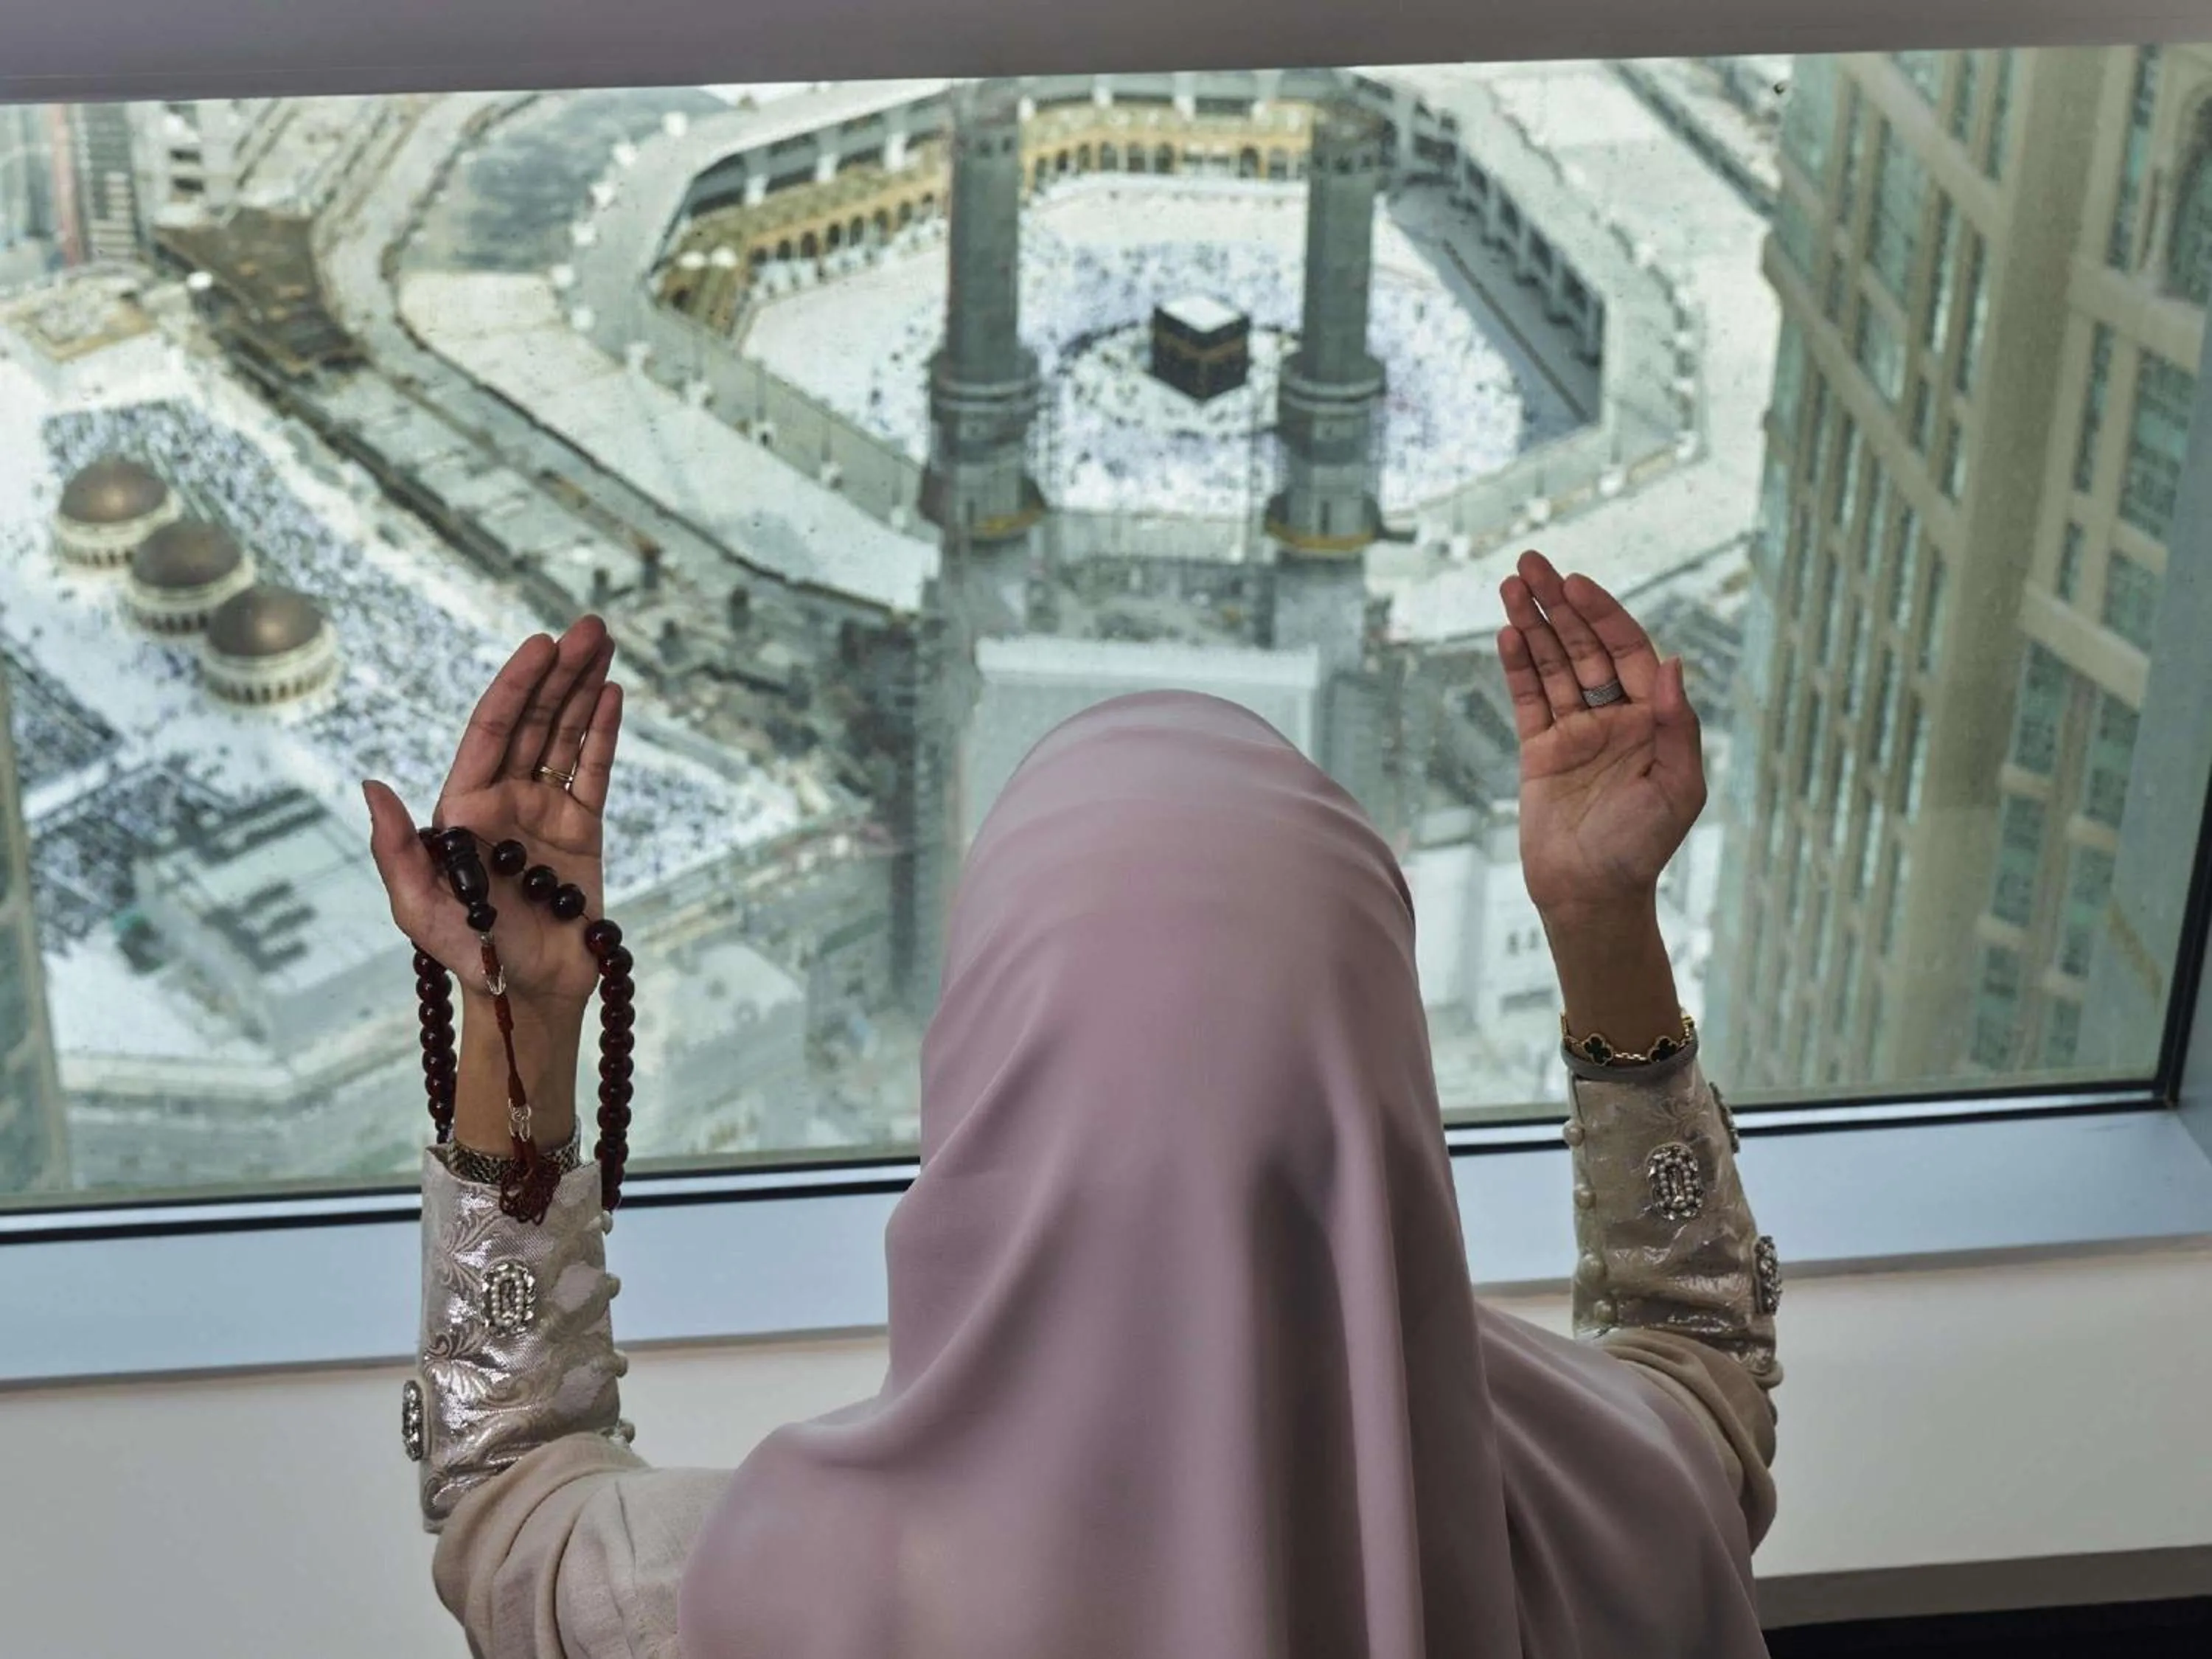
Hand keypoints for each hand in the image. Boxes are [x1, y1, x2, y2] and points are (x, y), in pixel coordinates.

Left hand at [364, 616, 623, 1019]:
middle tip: (589, 628)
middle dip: (560, 672)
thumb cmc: (467, 957)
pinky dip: (604, 733)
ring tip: (604, 644)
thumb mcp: (418, 909)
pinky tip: (612, 695)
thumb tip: (372, 787)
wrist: (527, 993)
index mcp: (463, 807)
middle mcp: (504, 799)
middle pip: (535, 721)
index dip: (516, 686)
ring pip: (566, 736)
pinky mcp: (583, 830)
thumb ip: (398, 849)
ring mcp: (545, 812)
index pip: (492, 730)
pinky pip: (594, 772)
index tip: (540, 645)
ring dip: (585, 688)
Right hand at [1495, 551, 1704, 925]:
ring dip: (1532, 625)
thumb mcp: (1677, 788)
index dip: (1603, 615)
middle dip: (1559, 604)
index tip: (1576, 584)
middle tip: (1531, 563)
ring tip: (1510, 587)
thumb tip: (1674, 663)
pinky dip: (1517, 667)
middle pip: (1584, 647)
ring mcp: (1575, 732)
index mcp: (1654, 719)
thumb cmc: (1643, 847)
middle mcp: (1615, 717)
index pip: (1627, 650)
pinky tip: (1508, 634)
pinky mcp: (1540, 752)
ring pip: (1551, 666)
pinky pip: (1528, 699)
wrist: (1592, 895)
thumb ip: (1678, 726)